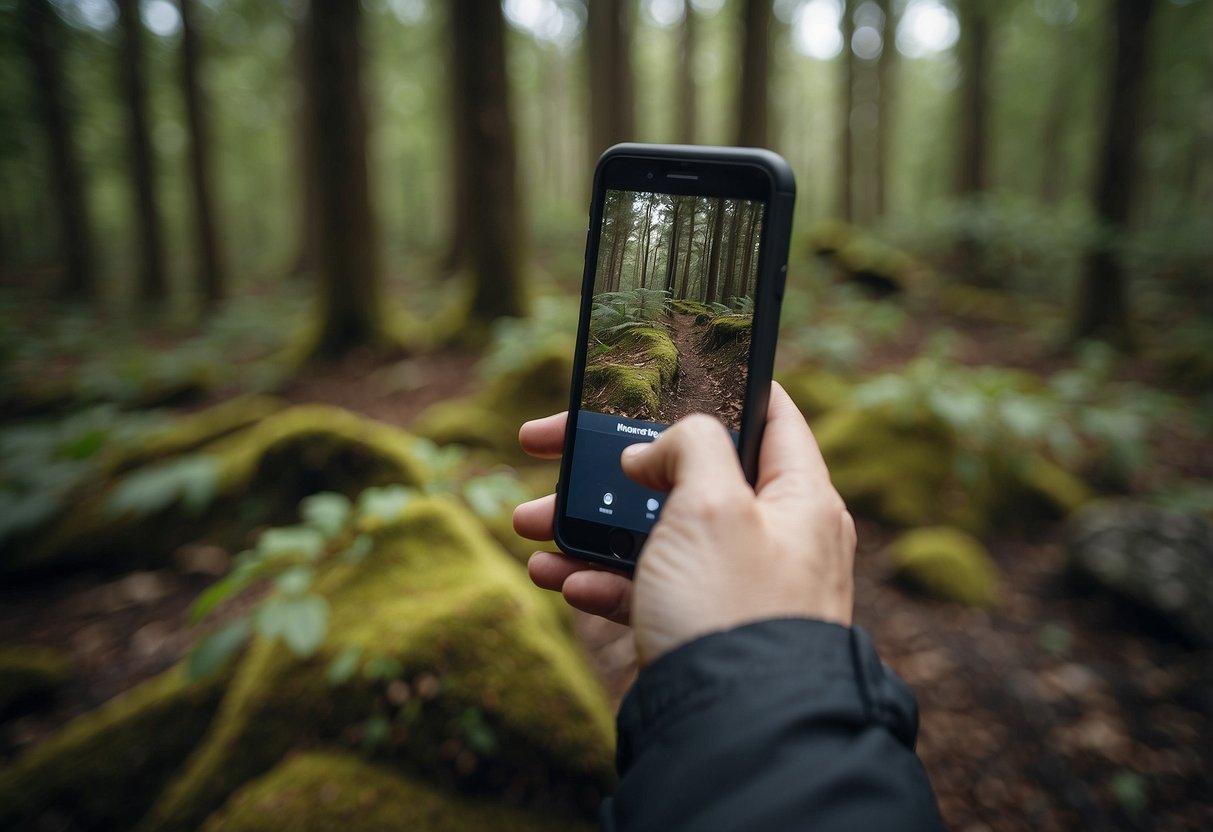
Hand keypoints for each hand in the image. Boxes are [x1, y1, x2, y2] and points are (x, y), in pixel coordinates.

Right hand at [512, 383, 855, 664]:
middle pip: (686, 474)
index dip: (716, 384)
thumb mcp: (714, 502)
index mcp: (798, 495)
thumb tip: (657, 452)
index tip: (663, 371)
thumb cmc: (734, 608)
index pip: (768, 413)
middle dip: (612, 465)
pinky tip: (559, 580)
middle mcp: (772, 535)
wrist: (735, 732)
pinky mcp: (700, 628)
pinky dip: (602, 582)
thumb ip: (690, 445)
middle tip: (547, 446)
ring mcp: (734, 585)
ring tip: (527, 524)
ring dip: (586, 527)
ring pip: (653, 535)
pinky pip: (645, 591)